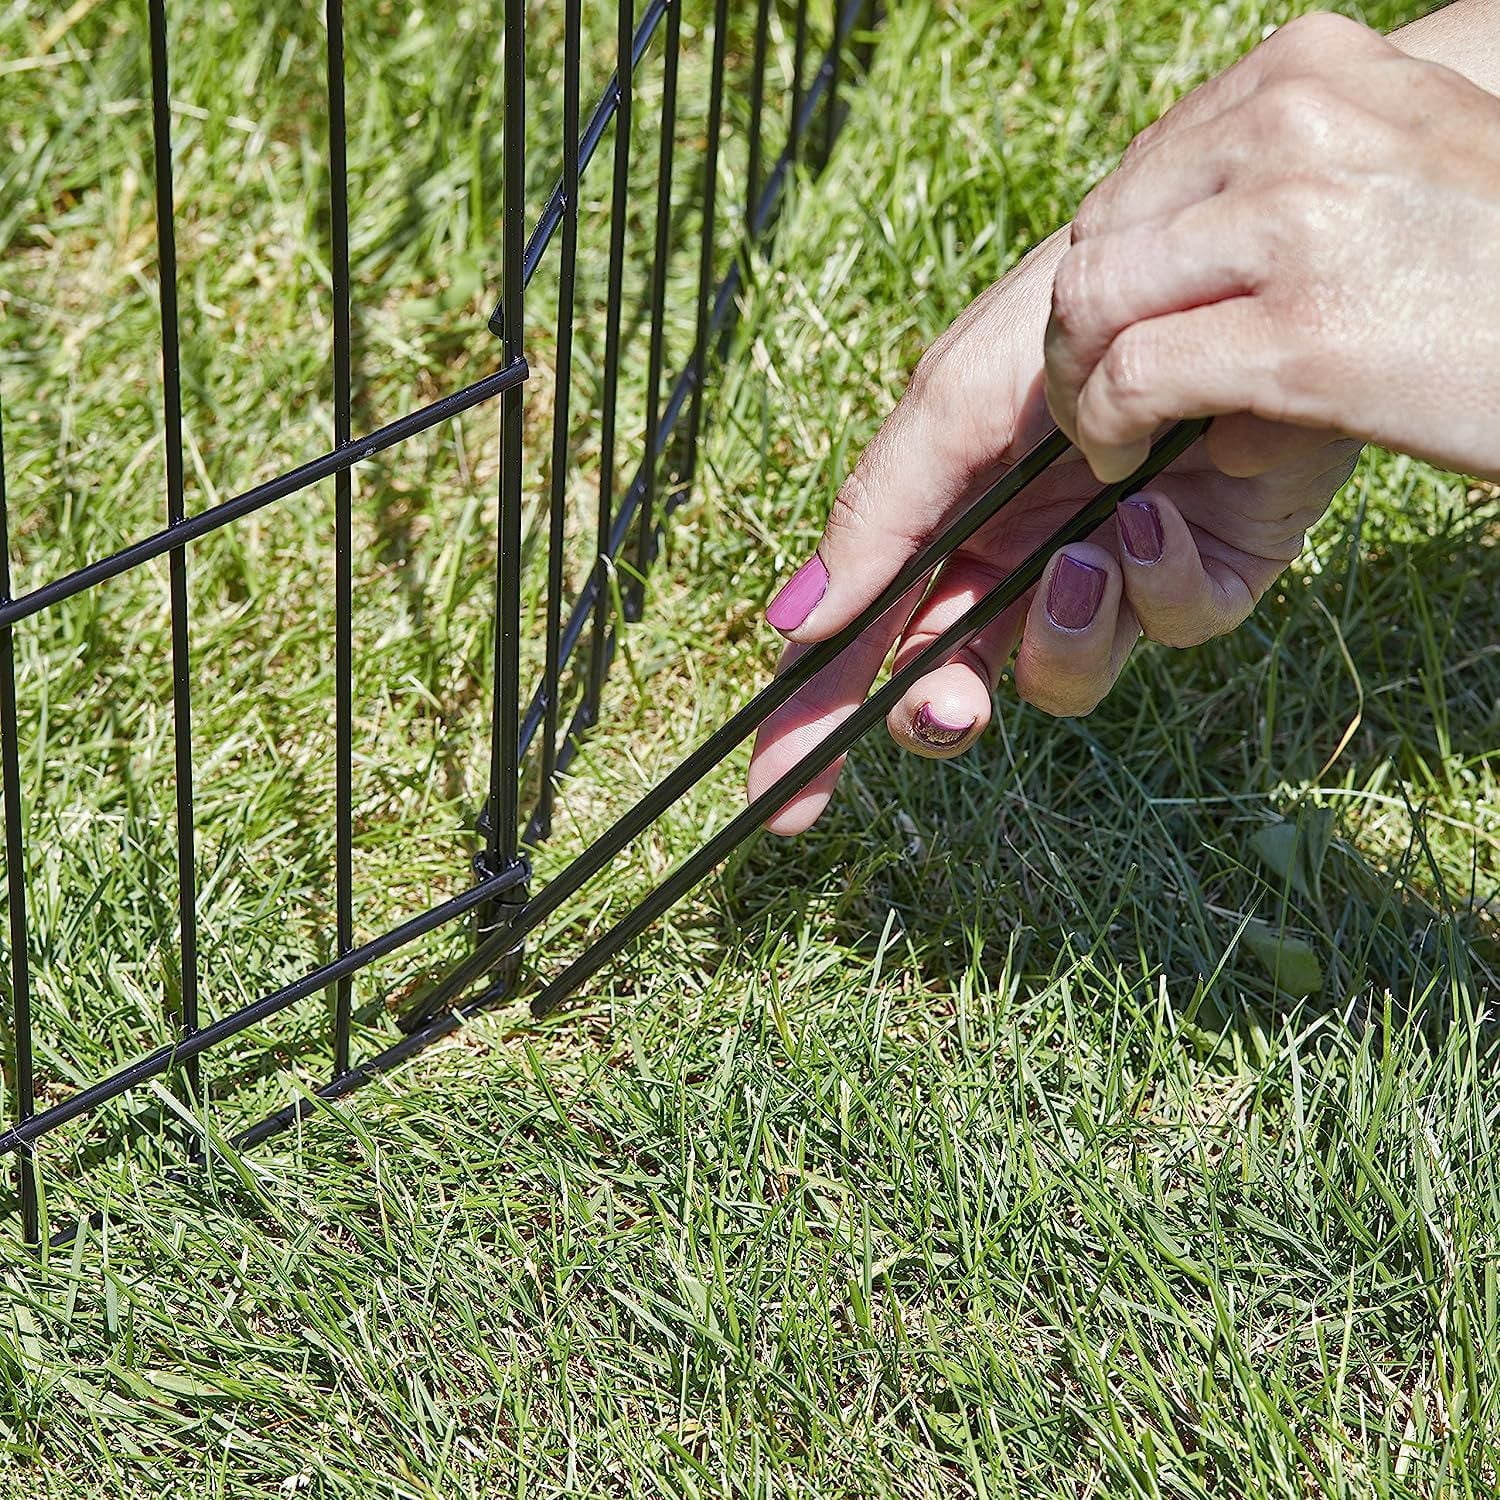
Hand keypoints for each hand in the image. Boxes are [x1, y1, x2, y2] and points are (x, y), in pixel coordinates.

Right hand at [747, 235, 1357, 834]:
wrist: (1209, 273)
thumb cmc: (1064, 323)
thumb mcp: (949, 409)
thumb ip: (875, 517)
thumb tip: (793, 624)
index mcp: (939, 528)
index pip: (857, 642)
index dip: (812, 719)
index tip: (773, 797)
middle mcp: (1015, 563)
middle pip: (950, 682)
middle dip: (940, 710)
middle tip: (948, 708)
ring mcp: (1108, 578)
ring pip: (1059, 678)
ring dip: (1060, 638)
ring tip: (1081, 562)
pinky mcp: (1202, 574)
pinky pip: (1167, 629)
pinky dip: (1156, 584)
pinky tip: (1159, 512)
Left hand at [1046, 12, 1499, 485]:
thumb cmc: (1499, 270)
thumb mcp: (1401, 165)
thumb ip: (1286, 181)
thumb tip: (1173, 255)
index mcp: (1314, 72)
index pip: (1141, 171)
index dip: (1109, 265)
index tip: (1120, 329)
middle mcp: (1296, 125)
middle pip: (1100, 231)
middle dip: (1079, 326)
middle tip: (1094, 393)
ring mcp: (1298, 226)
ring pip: (1092, 300)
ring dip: (1079, 382)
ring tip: (1105, 432)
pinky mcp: (1302, 337)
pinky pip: (1132, 380)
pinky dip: (1105, 428)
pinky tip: (1126, 459)